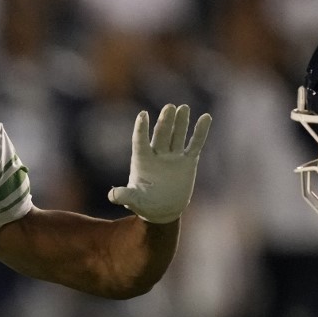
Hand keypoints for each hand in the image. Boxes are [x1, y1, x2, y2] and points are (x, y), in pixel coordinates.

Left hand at [108, 104, 211, 223]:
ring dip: (180, 122)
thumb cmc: (144, 203)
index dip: (141, 129)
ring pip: (177, 135)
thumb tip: (112, 195)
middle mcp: (157, 154)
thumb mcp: (134, 200)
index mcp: (142, 160)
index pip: (140, 141)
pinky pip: (195, 144)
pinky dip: (200, 132)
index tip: (142, 115)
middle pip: (161, 135)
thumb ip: (124, 196)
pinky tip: (205, 117)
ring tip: (183, 108)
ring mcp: (173, 156)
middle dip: (165, 122)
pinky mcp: (188, 161)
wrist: (163, 210)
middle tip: (169, 107)